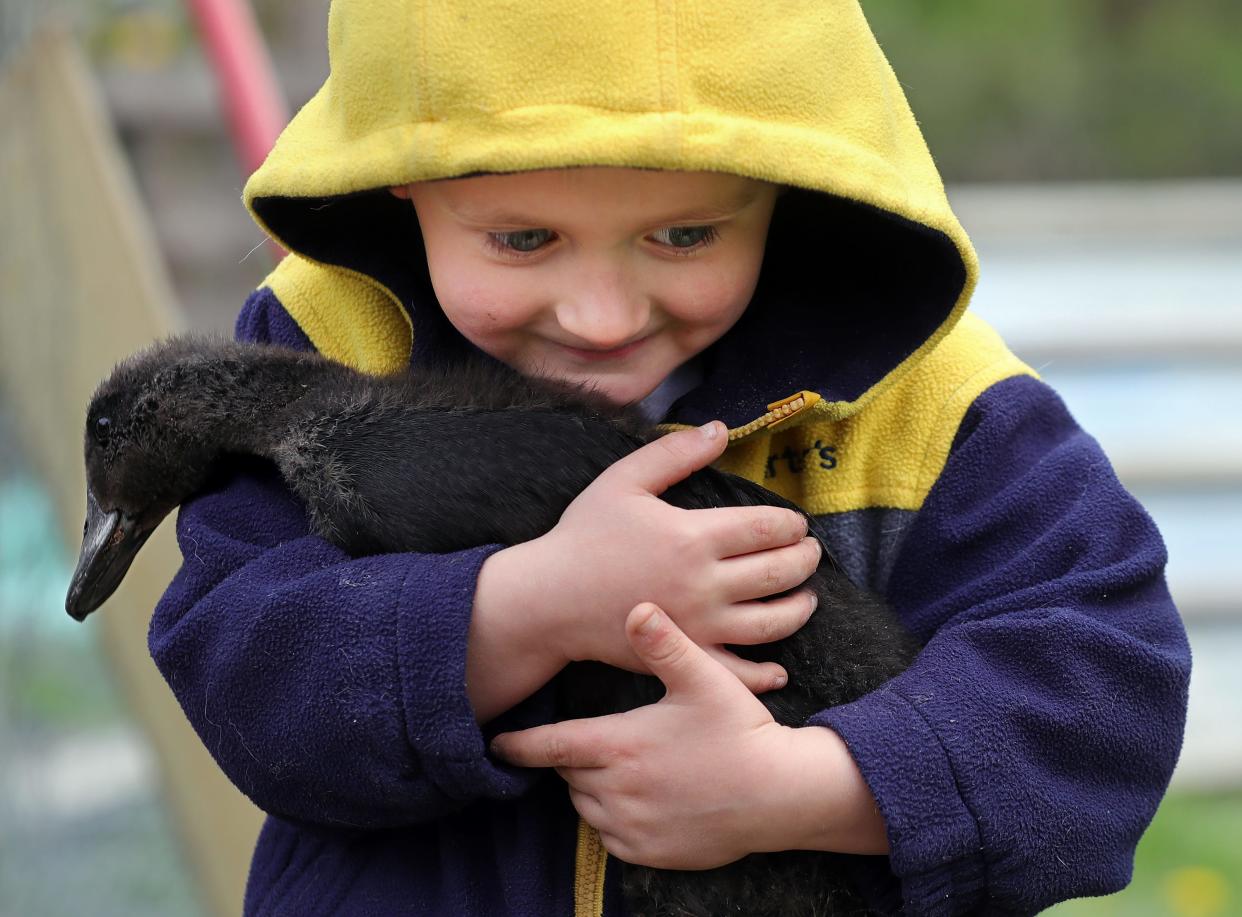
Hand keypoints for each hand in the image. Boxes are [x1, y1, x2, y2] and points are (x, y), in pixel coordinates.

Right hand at [489, 422, 820, 690]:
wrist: (549, 598)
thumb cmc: (584, 535)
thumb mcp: (623, 480)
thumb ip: (675, 453)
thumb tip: (719, 429)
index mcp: (694, 536)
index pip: (768, 528)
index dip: (792, 524)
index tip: (795, 523)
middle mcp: (705, 584)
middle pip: (780, 573)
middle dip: (805, 560)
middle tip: (810, 553)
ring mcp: (699, 626)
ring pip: (773, 623)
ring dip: (799, 608)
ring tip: (804, 598)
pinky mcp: (685, 657)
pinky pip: (738, 671)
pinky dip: (766, 672)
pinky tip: (779, 666)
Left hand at [490, 603, 800, 868]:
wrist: (780, 794)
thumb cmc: (741, 730)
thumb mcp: (705, 679)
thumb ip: (664, 644)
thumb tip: (637, 607)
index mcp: (620, 746)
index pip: (549, 747)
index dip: (518, 745)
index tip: (496, 744)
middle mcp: (617, 791)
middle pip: (568, 774)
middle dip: (571, 756)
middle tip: (594, 739)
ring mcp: (632, 828)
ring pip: (584, 807)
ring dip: (588, 787)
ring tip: (617, 766)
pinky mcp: (649, 853)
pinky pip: (609, 838)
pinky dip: (610, 820)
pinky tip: (636, 799)